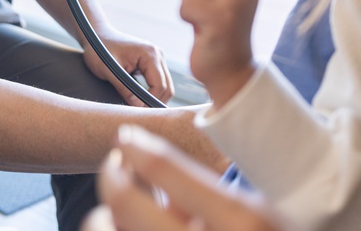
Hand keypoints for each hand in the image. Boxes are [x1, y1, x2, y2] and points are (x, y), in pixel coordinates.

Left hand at [81, 124, 285, 230]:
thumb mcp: (254, 219)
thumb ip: (208, 201)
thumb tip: (157, 187)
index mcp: (240, 221)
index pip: (166, 167)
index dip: (135, 147)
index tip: (125, 139)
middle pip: (122, 201)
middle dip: (113, 178)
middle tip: (116, 168)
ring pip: (105, 228)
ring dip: (107, 218)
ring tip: (123, 213)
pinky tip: (136, 229)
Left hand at [84, 26, 173, 106]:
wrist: (96, 35)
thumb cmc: (99, 49)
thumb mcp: (108, 70)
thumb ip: (124, 88)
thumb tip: (138, 106)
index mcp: (150, 54)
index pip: (160, 85)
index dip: (150, 101)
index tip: (137, 112)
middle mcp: (158, 55)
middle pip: (167, 87)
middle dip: (155, 102)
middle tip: (139, 114)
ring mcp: (157, 59)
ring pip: (165, 86)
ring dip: (154, 98)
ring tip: (139, 109)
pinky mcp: (152, 63)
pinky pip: (158, 83)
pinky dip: (152, 93)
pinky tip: (140, 100)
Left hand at [179, 0, 259, 106]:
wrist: (231, 73)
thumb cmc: (222, 35)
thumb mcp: (223, 1)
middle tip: (206, 11)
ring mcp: (234, 2)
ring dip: (188, 5)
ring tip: (204, 23)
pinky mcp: (219, 17)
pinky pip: (185, 4)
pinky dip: (185, 18)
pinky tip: (199, 31)